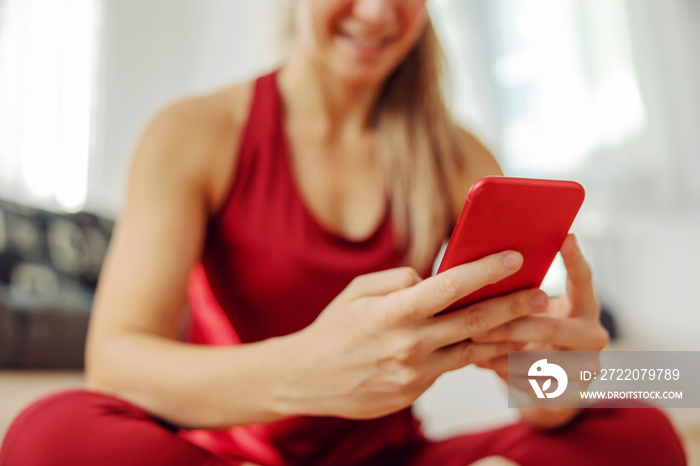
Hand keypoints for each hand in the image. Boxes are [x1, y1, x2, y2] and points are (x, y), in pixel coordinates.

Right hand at [275, 250, 544, 419]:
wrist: (307, 378)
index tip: (516, 257)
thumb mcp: (357, 291)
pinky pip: (450, 368)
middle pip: (475, 320)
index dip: (487, 270)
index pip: (451, 286)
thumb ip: (399, 281)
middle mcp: (409, 344)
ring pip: (472, 351)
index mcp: (394, 312)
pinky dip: (474, 356)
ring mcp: (414, 373)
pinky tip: (493, 346)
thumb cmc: (332, 328)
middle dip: (514, 305)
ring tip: (532, 324)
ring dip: (505, 336)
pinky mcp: (415, 392)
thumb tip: (432, 280)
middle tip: (543, 295)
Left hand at [471, 234, 608, 428]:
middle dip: (508, 326)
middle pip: (549, 328)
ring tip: (473, 346)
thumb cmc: (530, 337)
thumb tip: (474, 269)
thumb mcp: (532, 313)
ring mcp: (586, 368)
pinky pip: (529, 384)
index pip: (583, 281)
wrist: (546, 389)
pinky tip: (485, 363)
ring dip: (500, 354)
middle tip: (474, 324)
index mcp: (584, 308)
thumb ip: (518, 294)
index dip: (575, 259)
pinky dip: (503, 373)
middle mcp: (592, 336)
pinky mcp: (571, 395)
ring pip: (535, 361)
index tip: (565, 235)